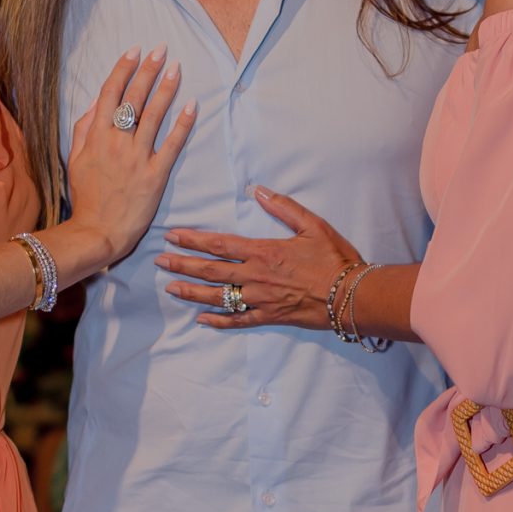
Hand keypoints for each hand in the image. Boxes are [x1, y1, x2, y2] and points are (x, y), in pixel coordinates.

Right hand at [66, 49, 195, 268]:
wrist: (97, 232)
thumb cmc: (86, 197)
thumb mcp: (74, 160)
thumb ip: (83, 129)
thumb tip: (96, 103)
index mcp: (96, 137)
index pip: (111, 94)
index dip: (123, 69)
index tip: (135, 51)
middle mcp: (117, 142)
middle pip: (134, 98)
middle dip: (147, 70)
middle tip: (161, 49)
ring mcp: (137, 158)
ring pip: (153, 115)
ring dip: (166, 88)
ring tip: (176, 68)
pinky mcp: (155, 175)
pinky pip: (171, 145)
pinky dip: (182, 124)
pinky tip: (192, 105)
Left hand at [158, 187, 358, 328]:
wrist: (353, 296)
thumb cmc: (335, 259)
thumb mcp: (313, 225)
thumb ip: (284, 207)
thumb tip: (258, 190)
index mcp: (264, 252)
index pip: (219, 245)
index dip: (193, 240)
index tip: (173, 236)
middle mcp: (256, 277)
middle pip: (211, 271)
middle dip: (183, 265)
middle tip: (160, 261)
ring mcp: (260, 300)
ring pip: (218, 297)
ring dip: (192, 292)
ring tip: (171, 288)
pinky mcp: (270, 317)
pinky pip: (238, 321)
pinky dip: (218, 321)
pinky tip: (201, 319)